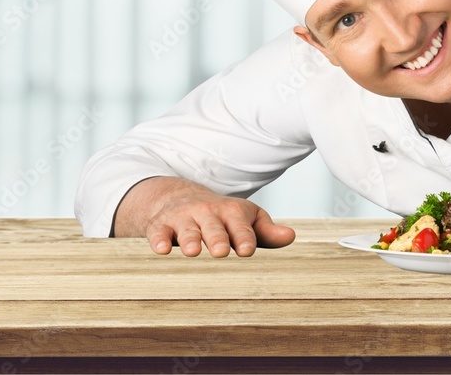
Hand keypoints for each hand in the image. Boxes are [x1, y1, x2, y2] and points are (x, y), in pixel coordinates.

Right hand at [114, 177, 294, 256]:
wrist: (179, 198)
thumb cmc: (222, 217)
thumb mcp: (246, 219)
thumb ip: (266, 231)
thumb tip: (291, 236)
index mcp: (232, 212)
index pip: (240, 227)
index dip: (244, 238)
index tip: (247, 251)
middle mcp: (208, 214)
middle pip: (213, 227)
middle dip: (217, 238)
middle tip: (221, 252)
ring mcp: (183, 219)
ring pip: (187, 230)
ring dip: (190, 240)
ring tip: (193, 251)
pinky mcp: (161, 226)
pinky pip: (159, 233)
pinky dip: (159, 240)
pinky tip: (161, 250)